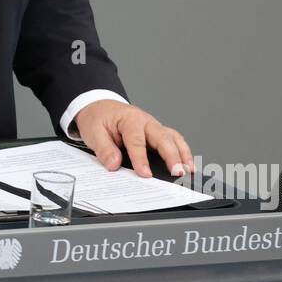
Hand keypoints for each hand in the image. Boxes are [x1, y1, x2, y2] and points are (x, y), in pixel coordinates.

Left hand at [74, 99, 194, 178]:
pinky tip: (187, 164)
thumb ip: (104, 148)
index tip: (145, 174)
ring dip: (183, 153)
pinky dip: (182, 152)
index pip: (137, 141)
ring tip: (188, 170)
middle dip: (172, 156)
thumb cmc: (98, 118)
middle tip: (178, 172)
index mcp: (129, 119)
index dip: (141, 159)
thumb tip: (114, 164)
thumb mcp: (93, 131)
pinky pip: (173, 141)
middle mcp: (145, 121)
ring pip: (173, 138)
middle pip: (163, 138)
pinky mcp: (157, 133)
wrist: (100, 107)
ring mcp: (153, 127)